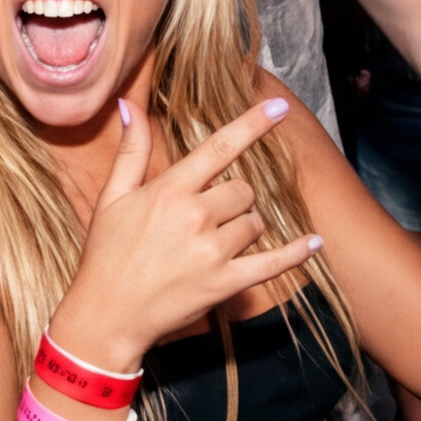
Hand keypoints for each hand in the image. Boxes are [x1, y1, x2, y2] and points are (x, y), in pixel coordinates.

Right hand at [54, 99, 322, 368]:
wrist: (106, 315)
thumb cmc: (106, 254)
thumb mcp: (111, 198)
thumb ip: (131, 151)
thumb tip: (130, 105)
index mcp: (169, 190)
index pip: (218, 148)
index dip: (252, 124)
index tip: (278, 108)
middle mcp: (194, 216)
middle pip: (243, 189)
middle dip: (233, 198)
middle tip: (206, 217)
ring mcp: (212, 251)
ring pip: (254, 223)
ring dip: (243, 227)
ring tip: (211, 244)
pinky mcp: (225, 283)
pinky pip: (273, 262)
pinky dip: (296, 253)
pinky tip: (314, 242)